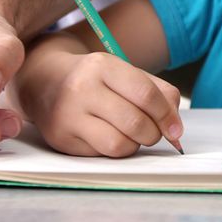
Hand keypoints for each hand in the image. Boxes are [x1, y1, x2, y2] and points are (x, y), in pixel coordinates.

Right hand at [25, 50, 182, 156]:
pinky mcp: (62, 139)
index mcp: (102, 66)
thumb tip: (176, 129)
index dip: (167, 116)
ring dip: (135, 145)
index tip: (176, 129)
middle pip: (135, 122)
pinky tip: (110, 137)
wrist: (45, 82)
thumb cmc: (96, 79)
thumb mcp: (126, 73)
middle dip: (153, 133)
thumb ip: (159, 93)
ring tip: (132, 135)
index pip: (146, 94)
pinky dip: (115, 150)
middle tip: (153, 133)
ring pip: (119, 144)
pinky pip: (102, 154)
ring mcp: (68, 116)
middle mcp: (82, 89)